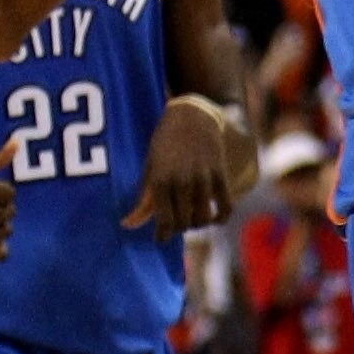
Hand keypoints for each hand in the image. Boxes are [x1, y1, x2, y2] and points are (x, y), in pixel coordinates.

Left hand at [125, 100, 236, 239]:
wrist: (191, 115)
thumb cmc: (165, 143)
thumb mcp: (150, 168)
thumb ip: (143, 200)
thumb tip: (127, 225)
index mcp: (160, 179)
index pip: (164, 221)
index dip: (163, 235)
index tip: (161, 238)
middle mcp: (182, 180)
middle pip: (184, 222)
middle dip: (180, 227)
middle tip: (177, 222)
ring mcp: (203, 177)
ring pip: (203, 217)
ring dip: (198, 223)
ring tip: (193, 217)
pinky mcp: (220, 173)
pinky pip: (226, 205)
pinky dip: (221, 217)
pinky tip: (214, 217)